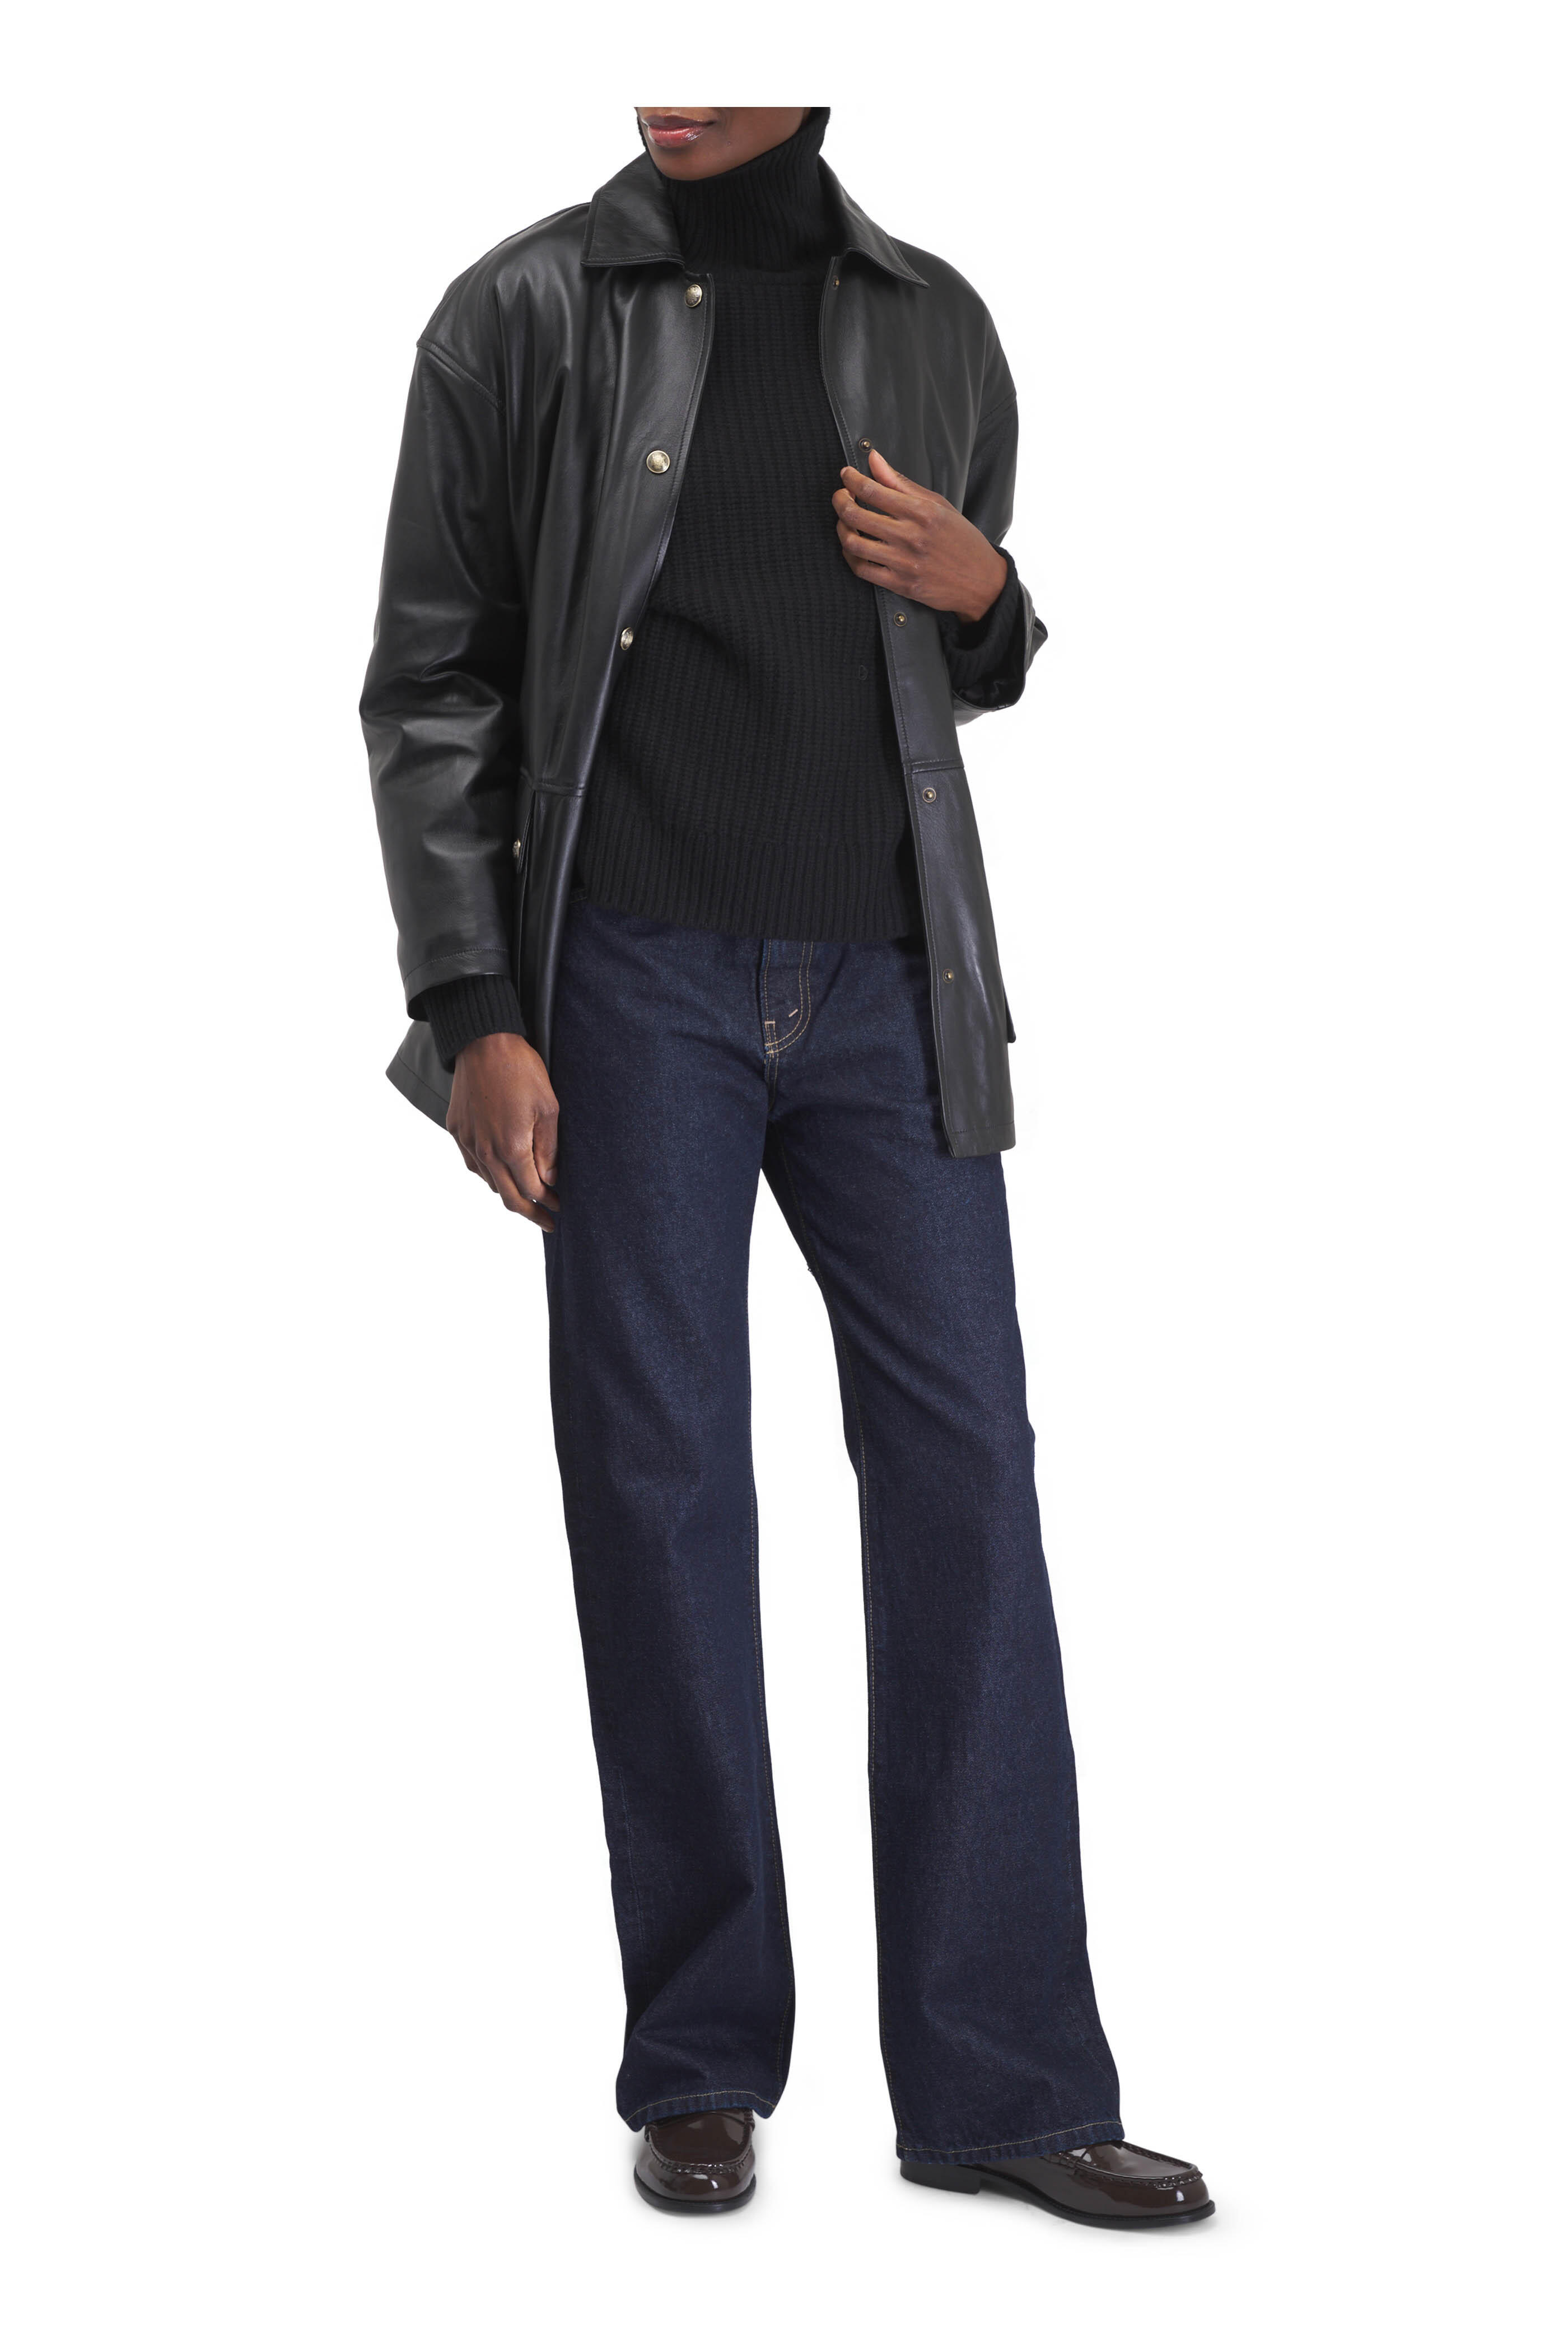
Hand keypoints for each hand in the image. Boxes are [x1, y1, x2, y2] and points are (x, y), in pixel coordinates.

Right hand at [446, 1032, 559, 1231]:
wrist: (483, 1042)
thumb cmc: (521, 1070)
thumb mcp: (549, 1107)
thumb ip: (548, 1148)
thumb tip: (549, 1179)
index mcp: (511, 1148)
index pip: (531, 1190)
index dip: (548, 1204)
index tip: (560, 1209)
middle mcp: (485, 1151)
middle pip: (508, 1197)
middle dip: (530, 1213)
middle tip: (547, 1222)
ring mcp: (468, 1142)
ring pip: (489, 1182)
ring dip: (509, 1193)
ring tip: (526, 1198)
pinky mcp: (457, 1130)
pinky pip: (473, 1164)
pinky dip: (489, 1175)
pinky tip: (501, 1173)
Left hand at [832, 447, 1007, 624]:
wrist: (981, 581)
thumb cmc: (961, 540)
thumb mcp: (938, 505)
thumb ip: (902, 483)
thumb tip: (875, 460)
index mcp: (921, 512)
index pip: (873, 490)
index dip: (852, 479)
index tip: (846, 475)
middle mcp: (910, 536)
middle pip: (856, 514)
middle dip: (840, 500)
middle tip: (840, 495)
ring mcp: (903, 562)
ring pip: (853, 543)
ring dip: (841, 528)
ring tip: (844, 520)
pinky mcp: (900, 584)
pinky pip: (861, 570)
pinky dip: (849, 556)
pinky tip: (852, 546)